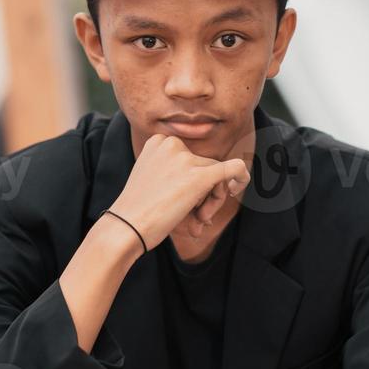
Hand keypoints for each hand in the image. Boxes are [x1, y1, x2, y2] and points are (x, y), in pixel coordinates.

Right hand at [108, 133, 250, 250]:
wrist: (127, 226)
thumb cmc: (140, 212)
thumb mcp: (157, 183)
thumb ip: (184, 179)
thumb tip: (223, 185)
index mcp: (159, 141)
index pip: (192, 158)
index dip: (195, 180)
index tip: (188, 201)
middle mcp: (173, 144)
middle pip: (207, 165)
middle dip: (207, 193)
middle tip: (199, 217)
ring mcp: (186, 159)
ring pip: (218, 174)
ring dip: (213, 200)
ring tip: (198, 221)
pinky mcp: (200, 176)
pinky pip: (234, 168)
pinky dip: (241, 177)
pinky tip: (238, 188)